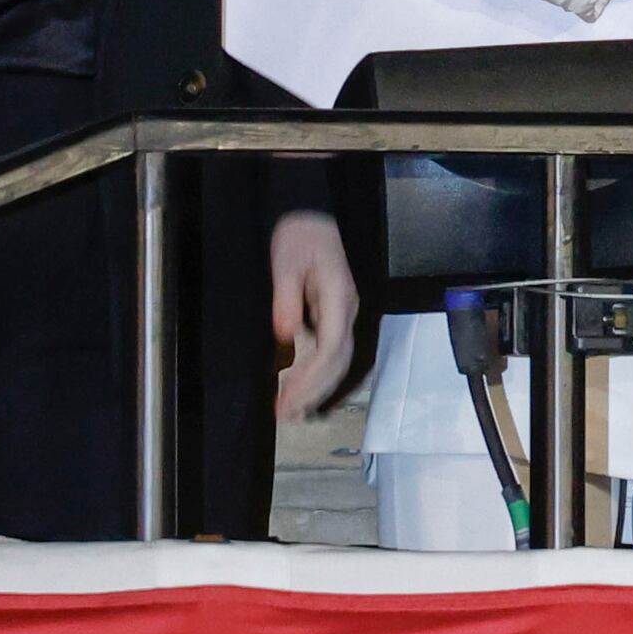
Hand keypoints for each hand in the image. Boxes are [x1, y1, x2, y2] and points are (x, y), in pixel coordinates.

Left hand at [270, 210, 360, 420]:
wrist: (313, 219)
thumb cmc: (300, 235)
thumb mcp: (286, 260)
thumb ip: (286, 297)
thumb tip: (285, 334)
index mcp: (338, 297)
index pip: (330, 348)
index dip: (311, 378)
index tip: (288, 397)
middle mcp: (347, 310)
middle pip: (338, 361)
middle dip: (314, 391)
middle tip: (286, 414)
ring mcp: (344, 314)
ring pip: (339, 361)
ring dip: (318, 389)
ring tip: (293, 412)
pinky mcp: (335, 317)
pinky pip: (332, 354)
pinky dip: (319, 376)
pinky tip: (302, 390)